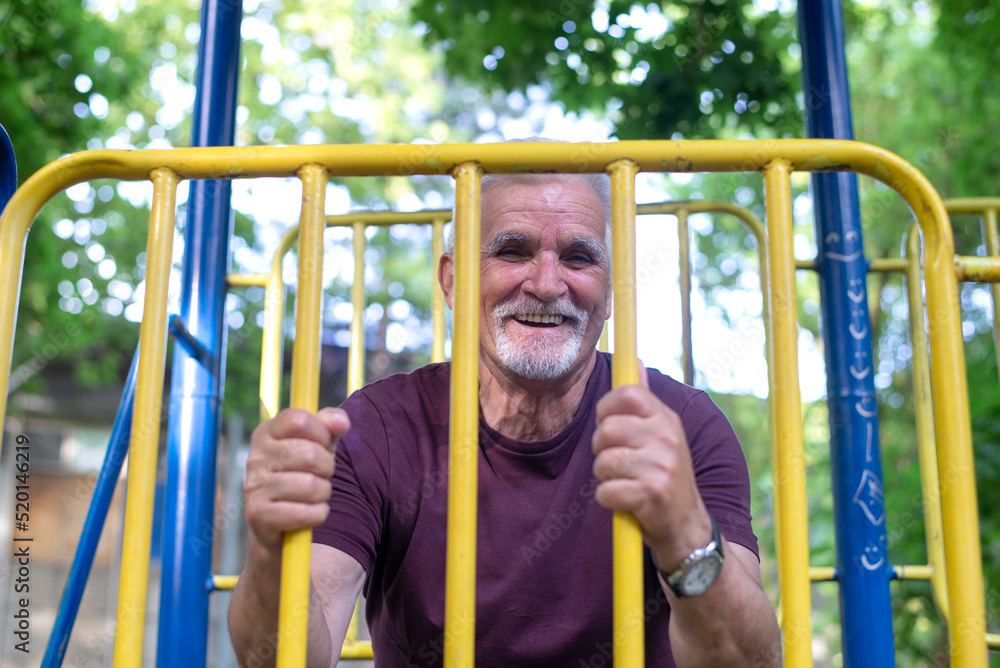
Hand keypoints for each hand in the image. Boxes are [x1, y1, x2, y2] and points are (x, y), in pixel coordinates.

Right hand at [244, 407, 350, 553]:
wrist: (276, 521)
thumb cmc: (301, 473)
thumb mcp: (317, 443)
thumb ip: (329, 425)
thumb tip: (341, 422)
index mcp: (267, 433)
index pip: (300, 420)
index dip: (322, 432)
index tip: (324, 444)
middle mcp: (256, 457)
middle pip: (310, 454)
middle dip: (327, 467)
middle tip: (321, 474)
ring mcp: (254, 486)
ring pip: (310, 486)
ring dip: (323, 492)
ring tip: (316, 494)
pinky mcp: (258, 515)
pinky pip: (304, 513)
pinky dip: (318, 514)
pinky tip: (312, 511)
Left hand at [591, 366, 711, 571]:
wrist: (689, 529)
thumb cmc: (666, 478)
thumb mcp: (664, 436)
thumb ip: (646, 402)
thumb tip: (637, 362)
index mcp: (667, 420)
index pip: (626, 394)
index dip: (606, 408)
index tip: (608, 424)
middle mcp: (668, 439)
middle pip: (606, 430)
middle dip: (601, 450)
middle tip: (619, 463)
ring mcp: (661, 468)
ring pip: (602, 462)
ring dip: (605, 477)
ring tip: (625, 483)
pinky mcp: (651, 496)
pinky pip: (605, 491)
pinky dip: (608, 500)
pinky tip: (625, 502)